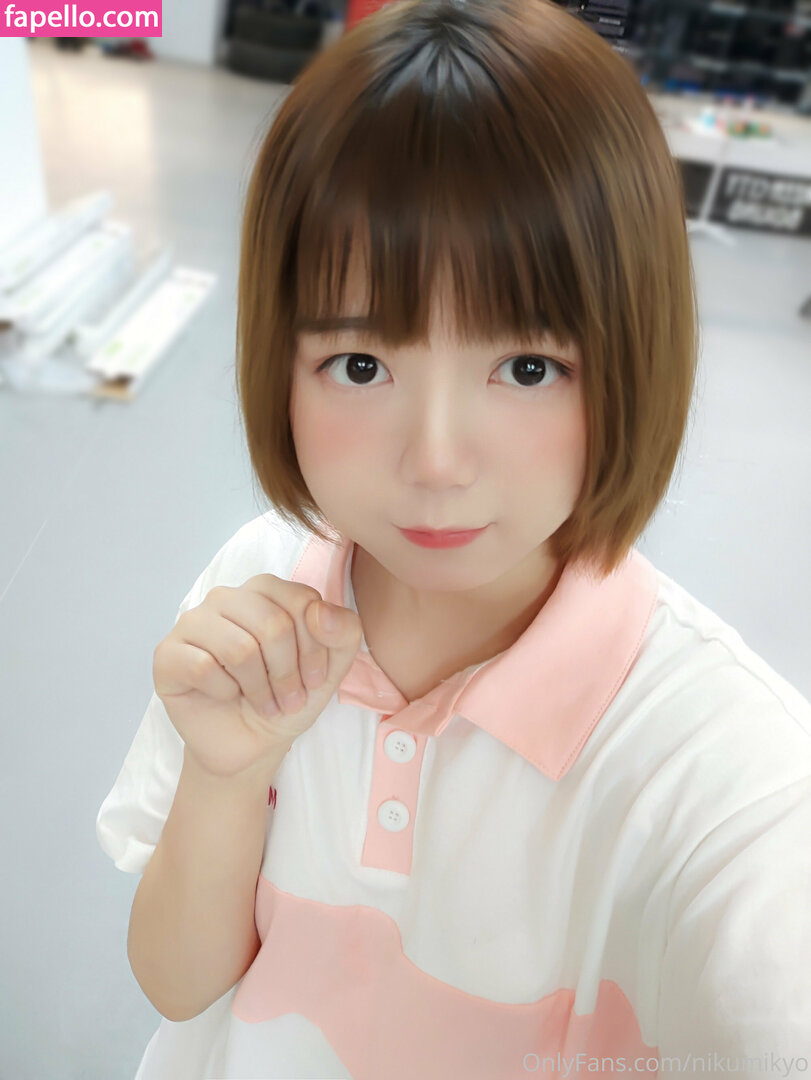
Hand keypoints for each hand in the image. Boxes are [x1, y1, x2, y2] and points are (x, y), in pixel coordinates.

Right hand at [152, 574, 361, 779]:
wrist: (253, 743)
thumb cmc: (287, 696)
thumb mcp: (331, 667)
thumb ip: (344, 631)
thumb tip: (320, 612)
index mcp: (264, 590)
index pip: (301, 600)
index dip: (314, 648)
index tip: (314, 678)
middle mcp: (226, 597)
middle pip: (272, 624)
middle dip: (288, 673)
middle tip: (288, 698)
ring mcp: (192, 622)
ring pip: (238, 648)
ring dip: (259, 688)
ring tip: (263, 702)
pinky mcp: (167, 654)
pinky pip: (203, 667)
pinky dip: (225, 692)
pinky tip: (226, 697)